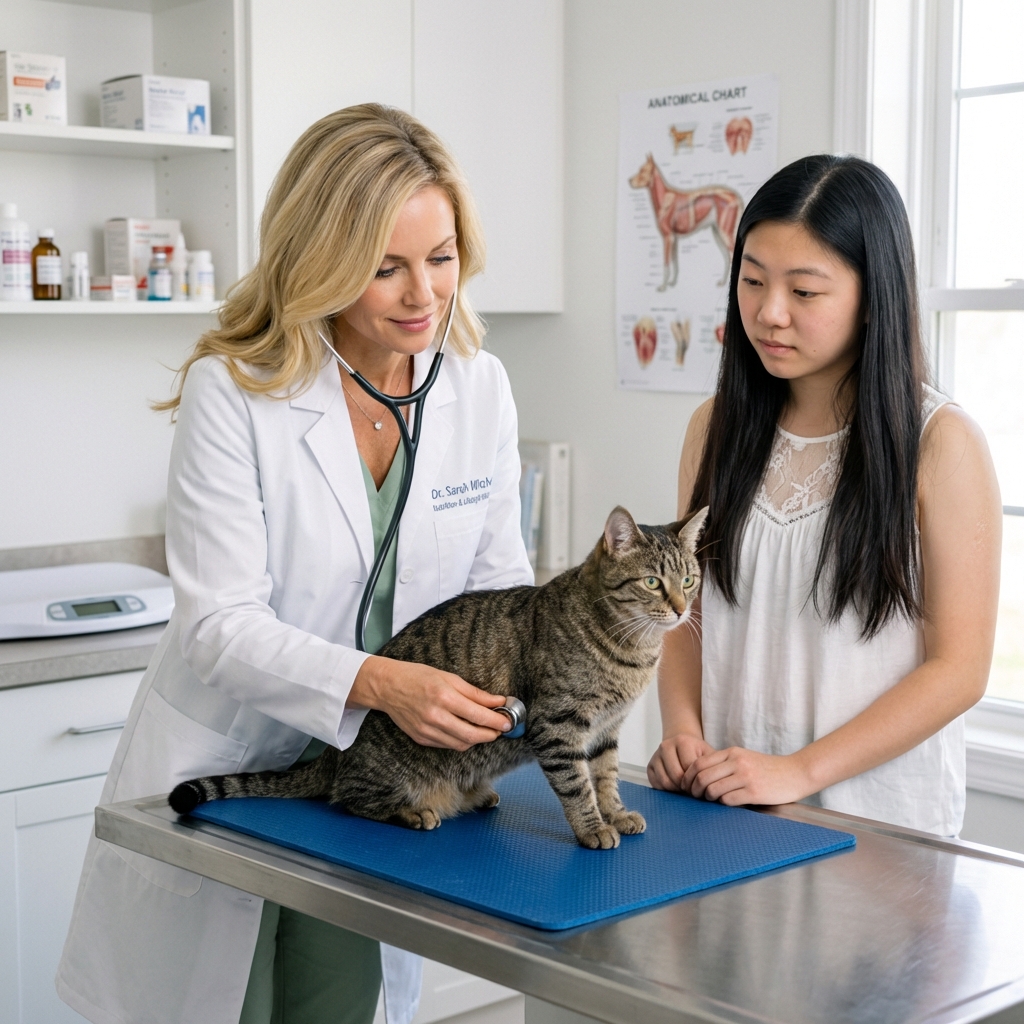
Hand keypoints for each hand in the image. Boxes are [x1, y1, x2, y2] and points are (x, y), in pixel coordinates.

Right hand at [348, 656, 510, 749]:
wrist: (388, 686)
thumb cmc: (418, 677)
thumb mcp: (449, 677)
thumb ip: (475, 693)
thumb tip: (497, 701)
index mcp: (443, 697)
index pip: (477, 715)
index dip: (496, 720)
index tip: (508, 721)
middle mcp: (435, 716)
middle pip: (472, 735)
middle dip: (490, 734)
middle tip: (500, 729)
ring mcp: (427, 730)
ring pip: (461, 744)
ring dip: (477, 739)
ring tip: (486, 730)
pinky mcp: (421, 739)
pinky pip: (447, 745)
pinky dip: (461, 741)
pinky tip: (466, 731)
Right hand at [648, 733, 715, 791]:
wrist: (681, 744)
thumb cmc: (697, 752)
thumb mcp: (708, 754)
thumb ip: (713, 766)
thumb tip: (714, 785)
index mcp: (682, 741)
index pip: (688, 768)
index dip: (696, 780)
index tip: (701, 783)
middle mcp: (666, 745)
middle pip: (676, 775)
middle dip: (686, 786)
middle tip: (693, 789)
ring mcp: (656, 755)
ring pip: (665, 781)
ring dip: (676, 789)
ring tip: (684, 788)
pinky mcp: (649, 765)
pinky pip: (656, 784)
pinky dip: (666, 789)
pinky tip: (675, 786)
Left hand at [684, 746, 812, 805]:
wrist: (796, 773)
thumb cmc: (768, 768)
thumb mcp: (745, 757)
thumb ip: (725, 763)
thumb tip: (700, 776)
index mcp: (732, 752)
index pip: (699, 763)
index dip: (688, 776)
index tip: (686, 785)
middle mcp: (737, 762)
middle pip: (702, 776)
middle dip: (694, 789)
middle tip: (694, 797)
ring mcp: (745, 777)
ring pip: (712, 789)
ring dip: (708, 798)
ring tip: (710, 800)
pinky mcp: (754, 792)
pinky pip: (728, 800)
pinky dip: (723, 803)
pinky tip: (727, 802)